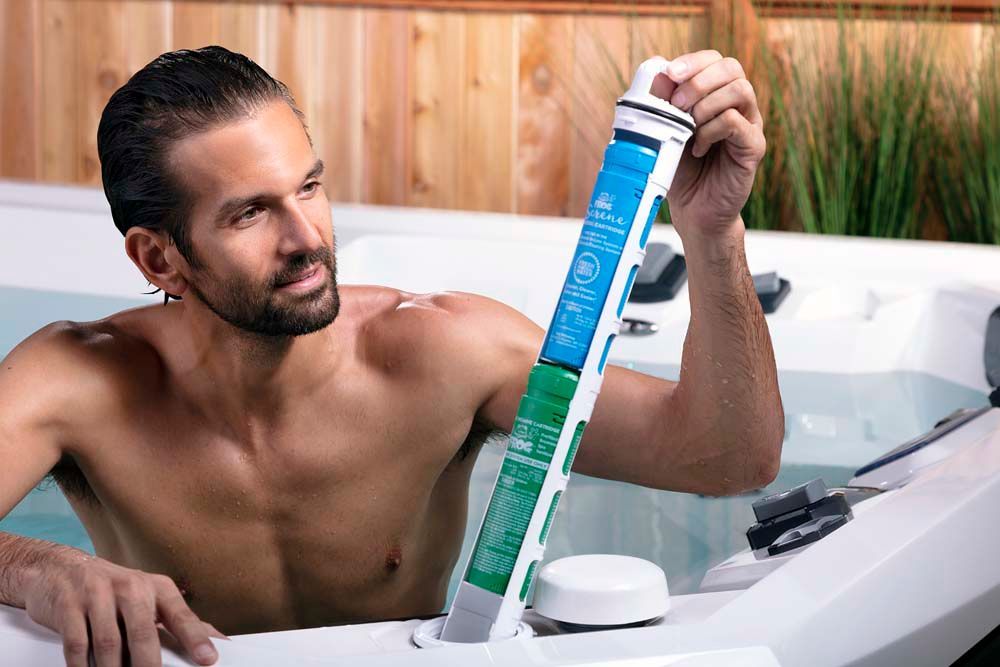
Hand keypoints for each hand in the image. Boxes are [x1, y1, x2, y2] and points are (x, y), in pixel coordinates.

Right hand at [22, 553, 222, 666]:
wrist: (59, 568)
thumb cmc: (111, 589)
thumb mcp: (147, 597)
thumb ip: (176, 620)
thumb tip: (216, 641)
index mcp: (156, 587)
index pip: (181, 616)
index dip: (195, 639)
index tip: (208, 660)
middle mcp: (130, 587)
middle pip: (143, 634)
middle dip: (149, 666)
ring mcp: (97, 594)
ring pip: (110, 644)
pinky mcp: (68, 605)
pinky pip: (78, 645)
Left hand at [651, 50, 765, 238]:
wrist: (694, 211)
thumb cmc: (680, 170)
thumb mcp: (664, 132)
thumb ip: (662, 103)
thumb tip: (659, 73)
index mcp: (717, 96)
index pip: (715, 60)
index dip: (693, 61)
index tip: (670, 73)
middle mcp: (738, 106)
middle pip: (731, 68)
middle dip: (699, 81)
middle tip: (676, 104)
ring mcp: (749, 125)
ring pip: (739, 90)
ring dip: (706, 103)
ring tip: (687, 126)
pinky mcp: (753, 147)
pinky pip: (737, 123)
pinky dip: (712, 131)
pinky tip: (698, 148)